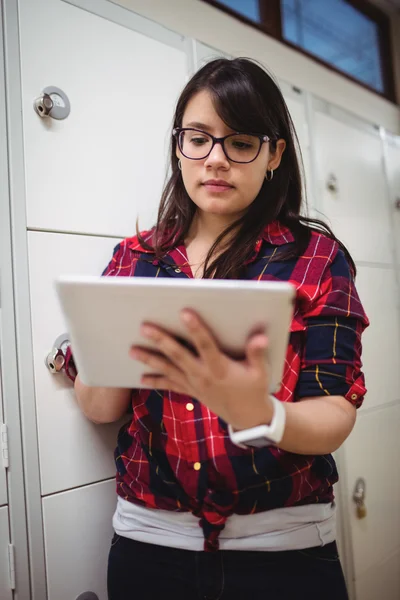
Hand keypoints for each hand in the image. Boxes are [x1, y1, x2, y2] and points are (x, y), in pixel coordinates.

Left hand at [129, 310, 273, 430]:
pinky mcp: (191, 391)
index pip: (205, 344)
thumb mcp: (260, 372)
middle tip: (145, 327)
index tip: (184, 313)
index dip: (195, 328)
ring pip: (168, 369)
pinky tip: (141, 378)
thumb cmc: (254, 389)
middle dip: (161, 341)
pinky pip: (170, 386)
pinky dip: (156, 382)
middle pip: (178, 355)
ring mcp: (194, 384)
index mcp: (220, 367)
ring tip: (132, 350)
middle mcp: (203, 375)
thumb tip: (260, 336)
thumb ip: (256, 353)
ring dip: (150, 360)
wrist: (247, 416)